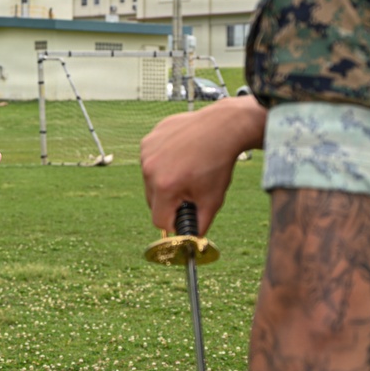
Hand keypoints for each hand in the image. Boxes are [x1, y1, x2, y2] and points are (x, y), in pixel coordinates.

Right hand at [141, 96, 266, 234]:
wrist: (222, 127)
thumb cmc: (218, 164)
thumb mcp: (213, 201)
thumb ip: (200, 226)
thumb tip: (192, 243)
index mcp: (164, 186)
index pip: (159, 220)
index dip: (174, 221)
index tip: (185, 214)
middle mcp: (150, 168)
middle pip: (152, 200)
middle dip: (168, 201)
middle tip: (189, 190)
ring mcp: (147, 152)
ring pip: (150, 180)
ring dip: (164, 181)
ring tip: (186, 170)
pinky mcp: (149, 140)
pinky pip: (150, 161)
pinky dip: (163, 162)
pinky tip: (181, 155)